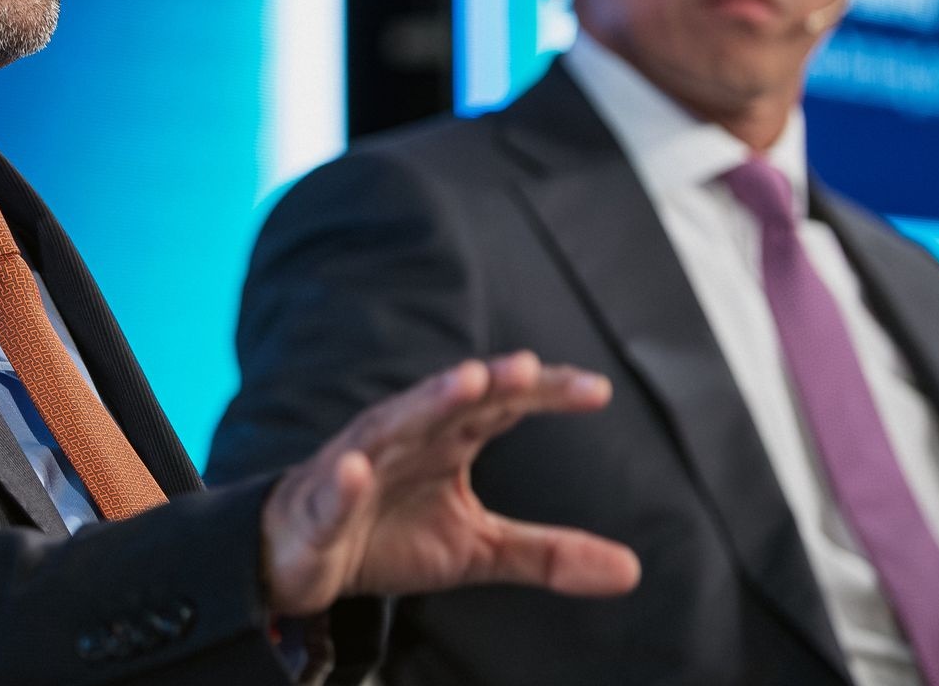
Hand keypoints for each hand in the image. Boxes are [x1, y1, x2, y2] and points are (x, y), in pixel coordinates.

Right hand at [260, 351, 640, 615]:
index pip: (502, 405)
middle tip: (525, 367)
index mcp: (447, 439)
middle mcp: (406, 437)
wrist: (306, 557)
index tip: (596, 391)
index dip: (545, 394)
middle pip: (452, 401)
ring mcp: (360, 464)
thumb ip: (548, 553)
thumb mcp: (478, 549)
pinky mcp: (323, 503)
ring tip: (465, 383)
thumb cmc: (391, 534)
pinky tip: (357, 470)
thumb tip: (632, 571)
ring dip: (427, 403)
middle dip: (487, 382)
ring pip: (394, 426)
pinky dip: (345, 479)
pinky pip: (335, 489)